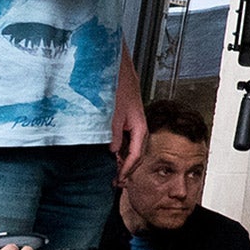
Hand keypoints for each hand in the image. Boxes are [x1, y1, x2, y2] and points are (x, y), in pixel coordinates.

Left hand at [111, 52, 146, 178]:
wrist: (115, 67)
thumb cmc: (116, 86)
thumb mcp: (112, 114)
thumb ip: (113, 135)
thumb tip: (113, 152)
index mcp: (140, 127)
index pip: (136, 155)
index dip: (127, 170)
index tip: (120, 180)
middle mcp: (138, 126)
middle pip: (136, 153)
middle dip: (126, 168)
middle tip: (117, 182)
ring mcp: (131, 122)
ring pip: (130, 146)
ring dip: (121, 159)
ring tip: (113, 171)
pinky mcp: (124, 117)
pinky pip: (124, 138)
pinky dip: (118, 148)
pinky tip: (110, 152)